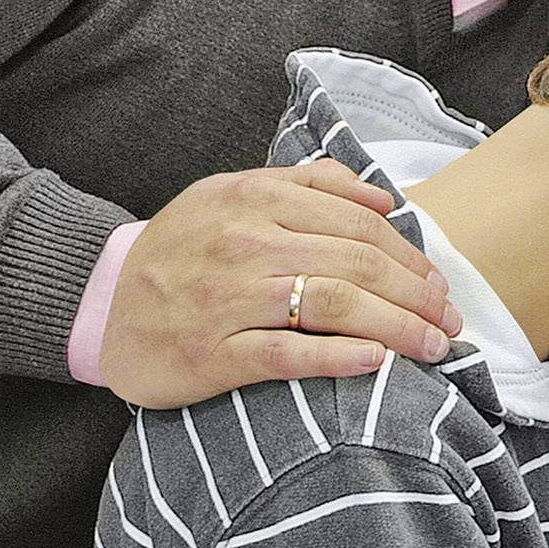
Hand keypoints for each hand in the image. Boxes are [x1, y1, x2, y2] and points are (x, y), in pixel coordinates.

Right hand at [97, 160, 459, 407]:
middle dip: (416, 296)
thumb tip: (382, 196)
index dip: (410, 257)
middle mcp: (243, 242)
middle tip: (449, 323)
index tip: (439, 286)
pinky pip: (285, 353)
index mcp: (255, 198)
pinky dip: (337, 356)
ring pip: (332, 303)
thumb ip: (306, 185)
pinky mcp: (210, 353)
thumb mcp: (232, 195)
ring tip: (432, 347)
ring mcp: (225, 298)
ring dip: (396, 327)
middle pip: (357, 263)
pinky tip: (376, 362)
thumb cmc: (183, 251)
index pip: (359, 224)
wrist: (99, 304)